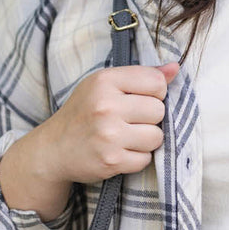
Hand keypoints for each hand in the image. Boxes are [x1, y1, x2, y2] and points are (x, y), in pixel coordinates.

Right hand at [0, 61, 180, 218]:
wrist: (53, 149)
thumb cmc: (83, 112)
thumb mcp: (104, 85)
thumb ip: (141, 75)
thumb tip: (175, 68)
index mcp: (105, 81)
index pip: (157, 82)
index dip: (154, 93)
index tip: (138, 99)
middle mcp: (106, 106)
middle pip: (159, 110)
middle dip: (149, 118)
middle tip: (129, 121)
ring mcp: (108, 135)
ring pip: (157, 136)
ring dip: (146, 140)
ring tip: (126, 137)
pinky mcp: (111, 161)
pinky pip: (145, 159)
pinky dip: (136, 158)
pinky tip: (120, 151)